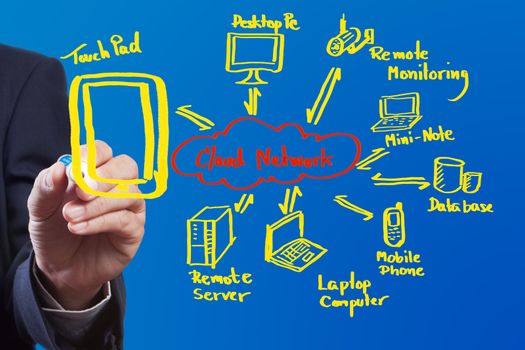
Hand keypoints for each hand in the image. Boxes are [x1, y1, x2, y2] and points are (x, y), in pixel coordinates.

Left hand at [28, 141, 145, 309]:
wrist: (60, 267)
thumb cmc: (54, 232)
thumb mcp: (40, 208)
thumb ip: (47, 186)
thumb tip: (60, 167)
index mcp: (96, 173)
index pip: (103, 151)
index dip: (91, 157)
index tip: (73, 172)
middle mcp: (118, 186)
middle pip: (127, 167)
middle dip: (105, 176)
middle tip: (81, 192)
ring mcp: (130, 208)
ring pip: (128, 193)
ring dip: (97, 204)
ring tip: (70, 217)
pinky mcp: (135, 230)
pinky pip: (125, 219)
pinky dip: (100, 222)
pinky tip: (79, 228)